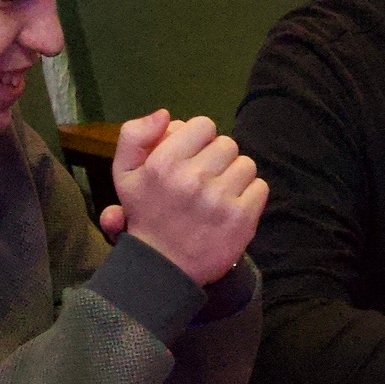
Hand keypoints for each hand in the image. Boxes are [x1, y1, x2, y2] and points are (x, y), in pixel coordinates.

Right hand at [97, 110, 266, 287]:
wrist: (163, 269)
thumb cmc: (146, 216)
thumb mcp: (125, 174)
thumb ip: (134, 136)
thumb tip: (166, 114)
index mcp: (163, 163)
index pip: (203, 125)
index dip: (199, 140)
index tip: (191, 159)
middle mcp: (192, 178)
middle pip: (227, 144)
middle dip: (217, 159)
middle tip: (203, 181)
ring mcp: (219, 199)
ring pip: (246, 164)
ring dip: (234, 177)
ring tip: (216, 195)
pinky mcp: (241, 218)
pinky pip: (260, 187)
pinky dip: (249, 196)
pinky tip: (230, 209)